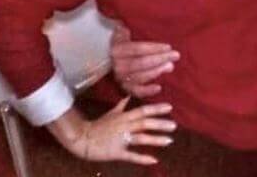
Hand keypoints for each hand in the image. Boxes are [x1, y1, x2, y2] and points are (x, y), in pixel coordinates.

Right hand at [49, 97, 176, 164]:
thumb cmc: (98, 125)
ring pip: (141, 138)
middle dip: (160, 124)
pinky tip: (154, 160)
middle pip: (145, 123)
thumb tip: (129, 96)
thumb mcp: (111, 113)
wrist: (82, 139)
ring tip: (169, 140)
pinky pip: (131, 156)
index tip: (169, 107)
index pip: (143, 110)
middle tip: (174, 126)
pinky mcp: (117, 152)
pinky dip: (142, 158)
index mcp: (124, 116)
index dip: (156, 109)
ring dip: (156, 140)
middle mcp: (124, 126)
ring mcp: (121, 139)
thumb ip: (122, 105)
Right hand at [110, 23, 179, 97]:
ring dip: (157, 72)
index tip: (169, 47)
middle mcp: (118, 65)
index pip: (138, 49)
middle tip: (175, 56)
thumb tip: (130, 21)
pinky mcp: (125, 88)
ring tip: (170, 66)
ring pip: (140, 77)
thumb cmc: (124, 42)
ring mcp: (121, 78)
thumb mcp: (124, 32)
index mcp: (118, 49)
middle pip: (141, 63)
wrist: (109, 59)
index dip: (154, 48)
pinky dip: (147, 91)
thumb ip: (128, 27)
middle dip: (160, 59)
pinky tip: (158, 87)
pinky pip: (136, 92)